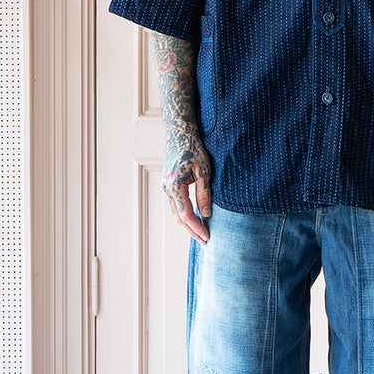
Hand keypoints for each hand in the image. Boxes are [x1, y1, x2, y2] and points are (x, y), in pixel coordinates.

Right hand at [162, 128, 212, 243]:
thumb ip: (204, 192)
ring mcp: (166, 187)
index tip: (207, 237)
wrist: (179, 132)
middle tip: (205, 241)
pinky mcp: (168, 184)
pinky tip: (195, 219)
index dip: (196, 228)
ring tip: (201, 234)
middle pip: (178, 218)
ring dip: (188, 225)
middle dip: (192, 231)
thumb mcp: (203, 169)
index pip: (186, 214)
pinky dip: (184, 215)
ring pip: (176, 212)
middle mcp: (167, 188)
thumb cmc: (193, 147)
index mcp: (175, 185)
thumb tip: (206, 214)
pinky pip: (176, 205)